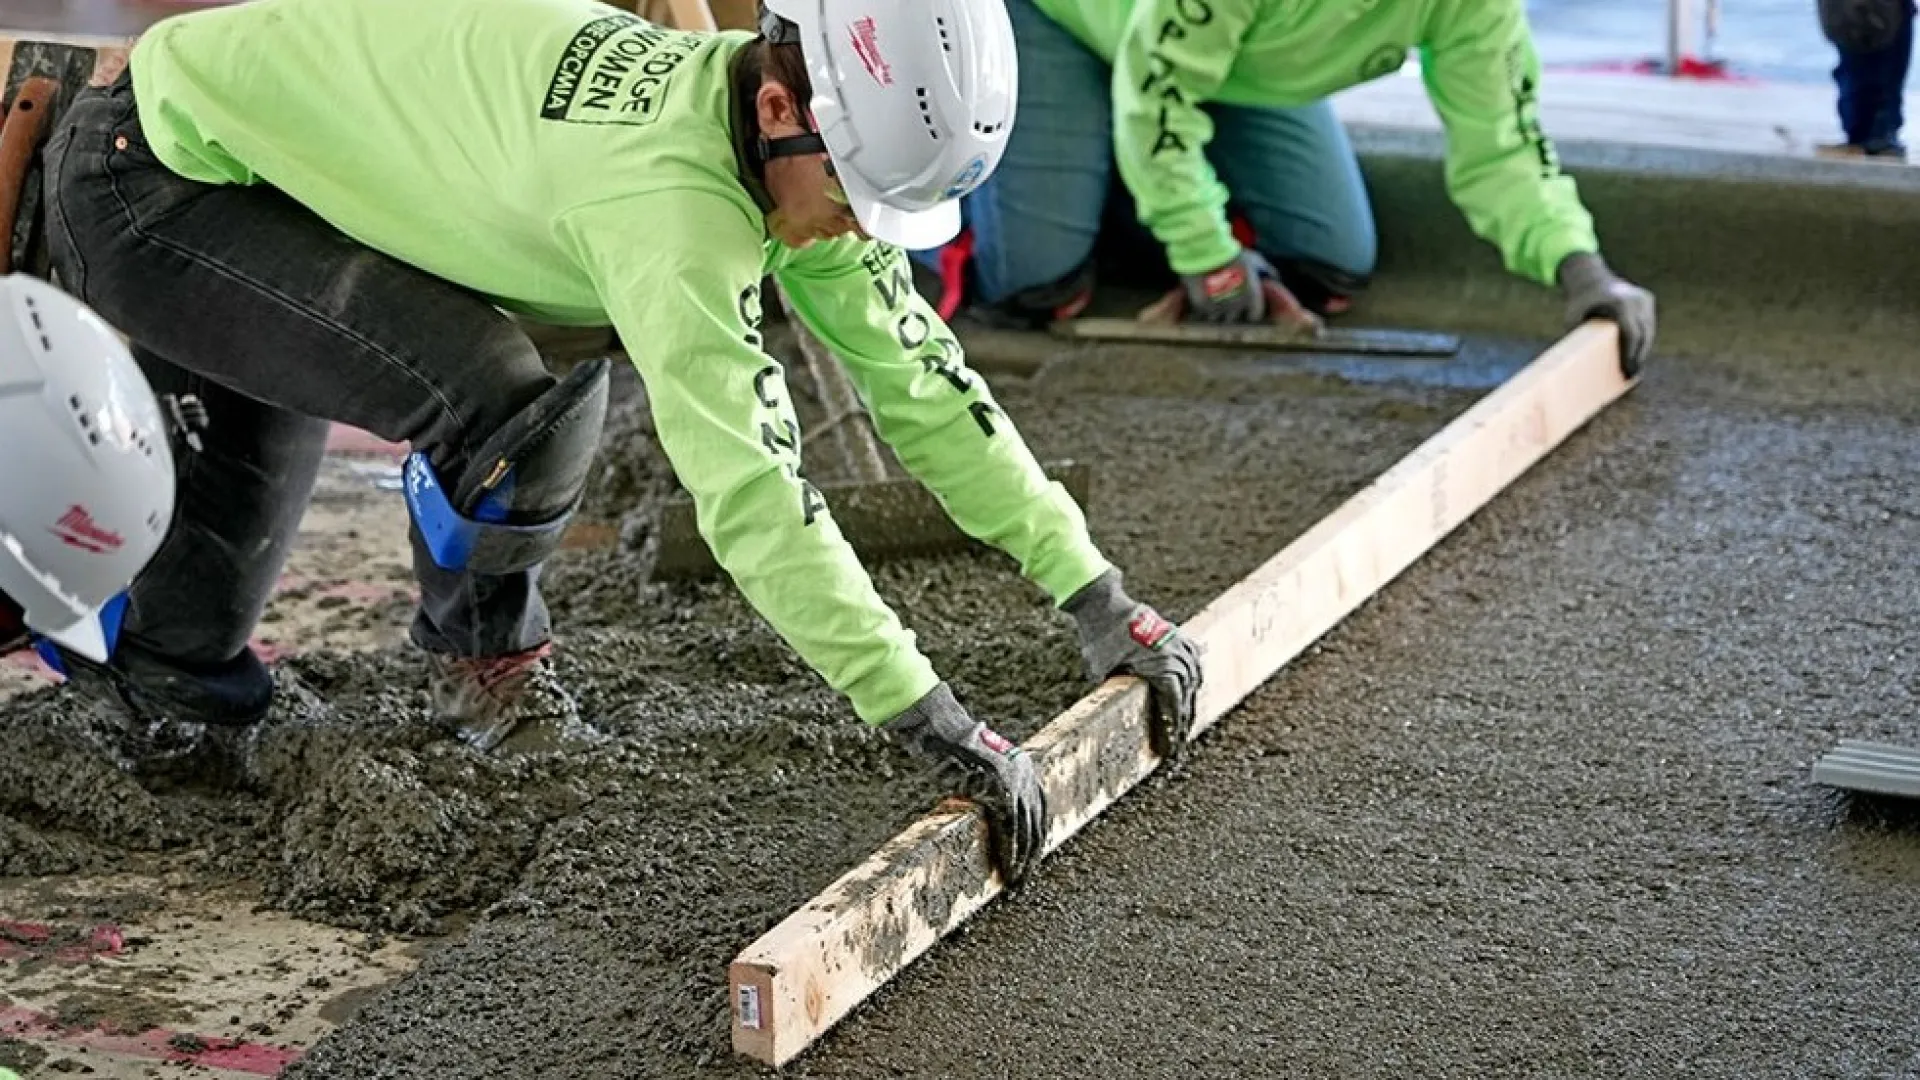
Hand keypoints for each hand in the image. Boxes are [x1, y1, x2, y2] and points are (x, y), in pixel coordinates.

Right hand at [883, 683, 1047, 885]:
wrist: (938, 728)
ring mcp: (1014, 781)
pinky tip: (1005, 870)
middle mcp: (1025, 773)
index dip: (1035, 839)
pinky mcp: (999, 789)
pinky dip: (1008, 854)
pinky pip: (1009, 830)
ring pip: (1026, 832)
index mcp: (1023, 766)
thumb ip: (989, 786)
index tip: (1030, 861)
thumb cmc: (947, 747)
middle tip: (1023, 881)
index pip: (1038, 810)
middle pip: (1037, 824)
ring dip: (1022, 862)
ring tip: (1014, 883)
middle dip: (1031, 857)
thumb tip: (989, 813)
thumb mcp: (977, 767)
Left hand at [1061, 569, 1202, 761]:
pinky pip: (1193, 659)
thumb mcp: (1101, 672)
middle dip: (1184, 721)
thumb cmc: (1099, 638)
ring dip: (1191, 700)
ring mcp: (1177, 643)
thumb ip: (1114, 692)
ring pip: (1193, 678)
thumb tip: (1117, 713)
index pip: (1173, 705)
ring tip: (1186, 721)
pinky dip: (1194, 675)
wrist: (1103, 603)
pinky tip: (1193, 687)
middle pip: (1186, 695)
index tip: (1172, 746)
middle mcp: (1174, 657)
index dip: (1174, 728)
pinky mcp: (1175, 633)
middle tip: (1179, 741)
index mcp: (1160, 668)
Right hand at [1173, 248, 1321, 332]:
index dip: (1249, 311)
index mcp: (1251, 299)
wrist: (1207, 250)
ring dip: (1215, 313)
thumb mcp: (1255, 260)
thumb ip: (1267, 271)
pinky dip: (1202, 310)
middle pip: (1234, 319)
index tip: (1245, 306)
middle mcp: (1236, 307)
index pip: (1254, 316)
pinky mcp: (1202, 307)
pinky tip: (1201, 299)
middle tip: (1226, 301)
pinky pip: (1202, 314)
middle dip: (1231, 312)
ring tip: (1212, 300)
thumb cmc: (1233, 254)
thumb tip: (1276, 279)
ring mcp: (1218, 309)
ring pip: (1216, 319)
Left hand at [1558, 252, 1655, 376]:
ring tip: (1635, 369)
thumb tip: (1571, 365)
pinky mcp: (1647, 299)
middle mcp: (1636, 299)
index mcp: (1620, 303)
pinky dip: (1644, 338)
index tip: (1628, 371)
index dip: (1631, 355)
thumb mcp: (1572, 317)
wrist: (1589, 275)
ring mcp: (1644, 298)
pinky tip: (1638, 354)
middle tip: (1631, 376)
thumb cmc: (1578, 301)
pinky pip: (1648, 323)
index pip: (1631, 334)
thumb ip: (1575, 337)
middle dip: (1638, 357)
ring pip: (1648, 330)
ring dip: (1643, 350)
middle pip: (1643, 335)